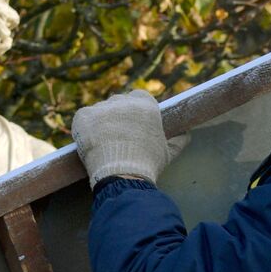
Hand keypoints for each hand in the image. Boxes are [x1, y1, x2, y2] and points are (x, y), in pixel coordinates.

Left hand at [71, 89, 188, 188]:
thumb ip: (177, 141)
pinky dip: (84, 128)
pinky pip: (83, 118)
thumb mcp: (167, 153)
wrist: (123, 175)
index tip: (132, 123)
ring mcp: (102, 107)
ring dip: (100, 122)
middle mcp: (124, 101)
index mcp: (146, 105)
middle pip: (117, 101)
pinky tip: (90, 142)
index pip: (138, 96)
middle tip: (115, 136)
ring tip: (102, 143)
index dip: (134, 109)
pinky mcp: (84, 116)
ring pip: (100, 110)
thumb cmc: (147, 164)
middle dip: (116, 115)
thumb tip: (187, 135)